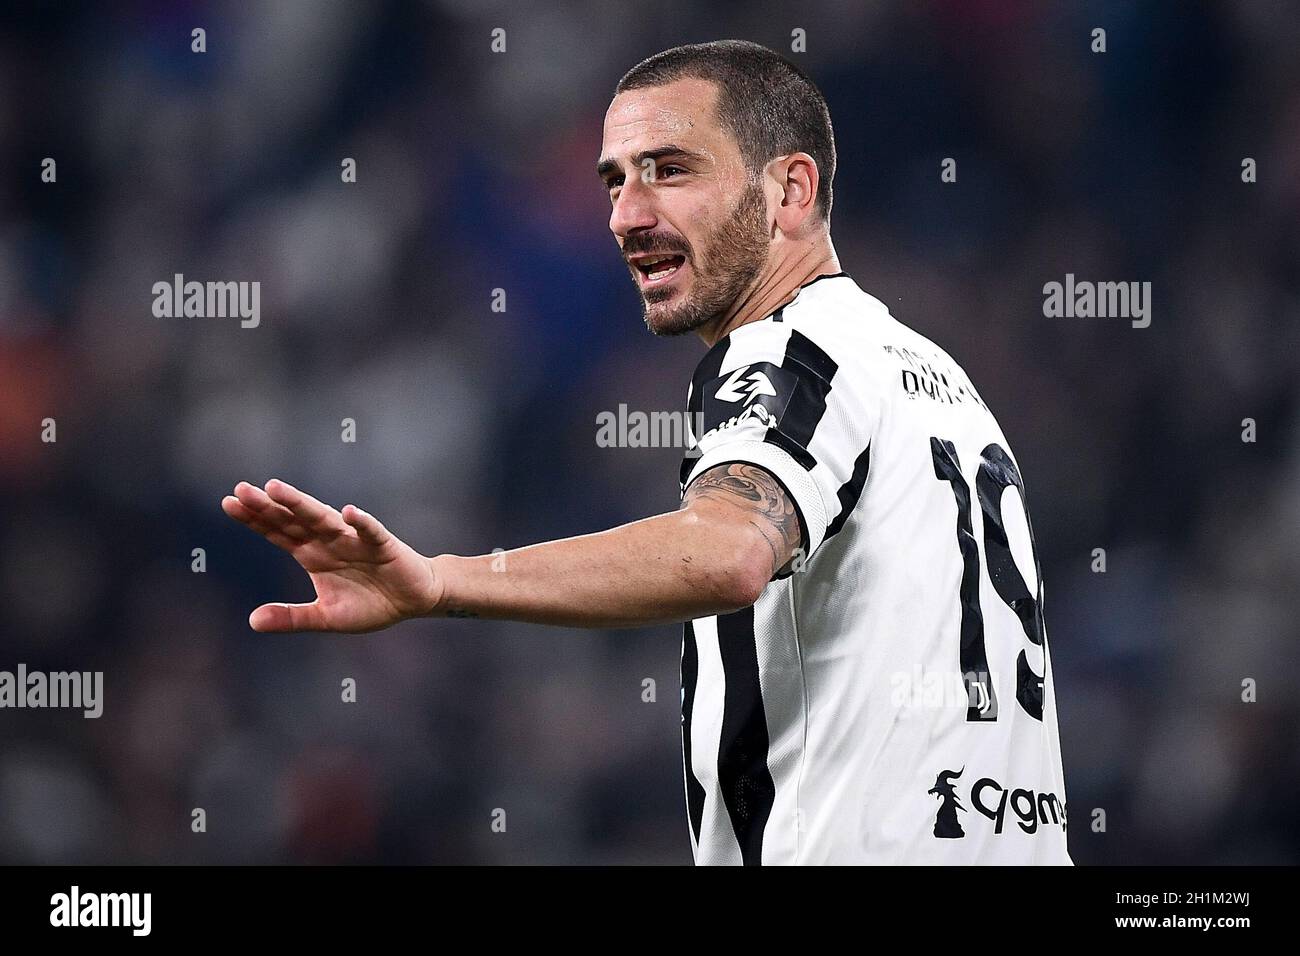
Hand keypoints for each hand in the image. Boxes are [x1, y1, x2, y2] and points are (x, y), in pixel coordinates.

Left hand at [221, 479, 442, 632]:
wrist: (413, 600)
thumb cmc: (370, 603)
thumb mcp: (326, 617)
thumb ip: (291, 618)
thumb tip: (251, 621)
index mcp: (313, 555)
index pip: (278, 533)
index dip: (255, 519)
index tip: (228, 503)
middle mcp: (329, 542)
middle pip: (294, 520)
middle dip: (270, 506)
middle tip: (242, 489)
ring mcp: (355, 540)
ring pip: (325, 519)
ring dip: (303, 504)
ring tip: (279, 489)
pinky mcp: (384, 546)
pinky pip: (372, 532)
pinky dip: (362, 523)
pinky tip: (349, 512)